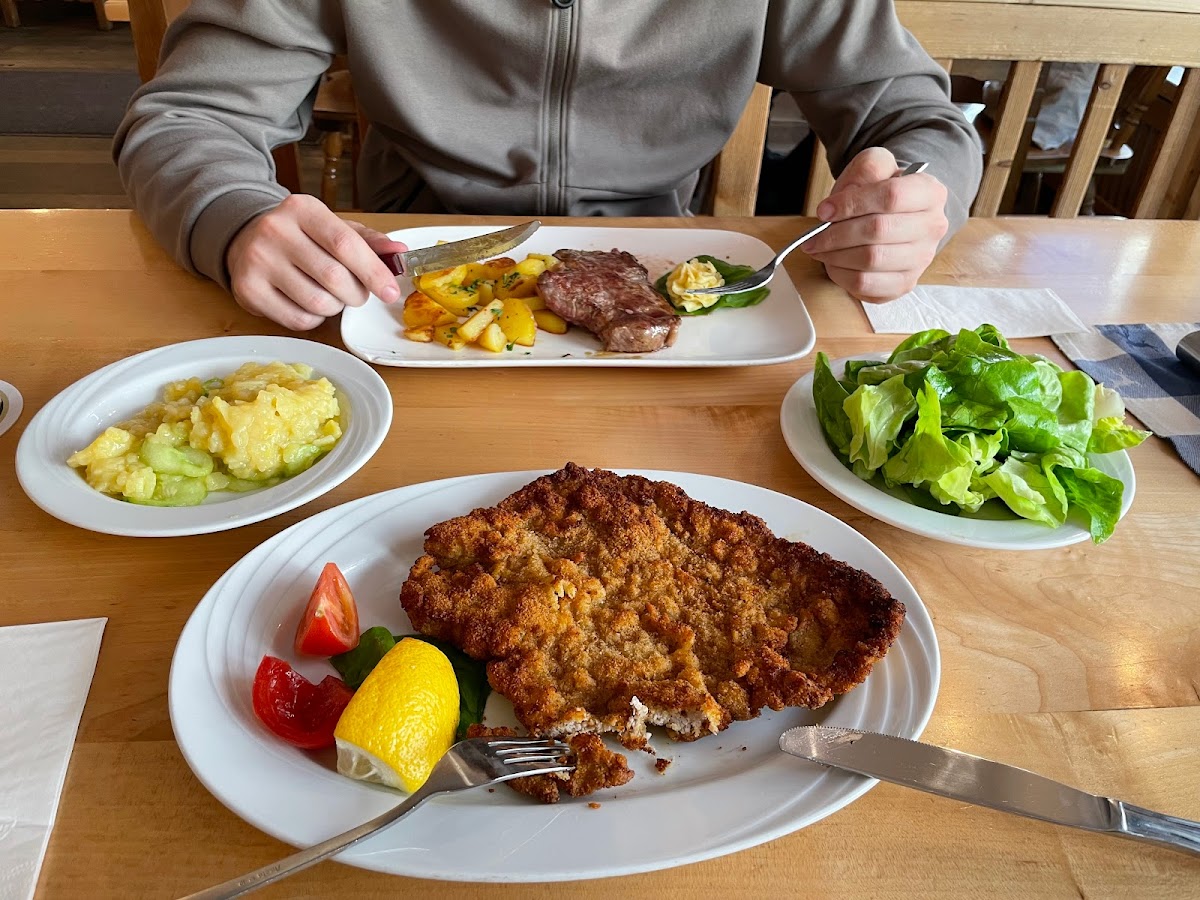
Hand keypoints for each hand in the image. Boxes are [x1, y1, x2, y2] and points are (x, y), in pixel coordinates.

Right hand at [226, 194, 406, 329]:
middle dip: (357, 294)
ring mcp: (257, 260)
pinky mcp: (247, 289)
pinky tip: (308, 303)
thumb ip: (368, 241)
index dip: (373, 272)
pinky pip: (298, 320)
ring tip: (330, 295)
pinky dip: (314, 319)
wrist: (246, 240)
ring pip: (318, 303)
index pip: (345, 244)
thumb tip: (399, 252)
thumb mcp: (332, 228)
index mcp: (302, 209)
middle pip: (334, 277)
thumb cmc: (300, 236)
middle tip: (357, 294)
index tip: (390, 291)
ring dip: (335, 308)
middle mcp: (275, 230)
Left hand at [802, 147, 948, 301]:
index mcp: (930, 192)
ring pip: (871, 260)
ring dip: (835, 255)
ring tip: (820, 249)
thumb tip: (836, 206)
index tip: (824, 210)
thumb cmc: (878, 193)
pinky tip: (833, 264)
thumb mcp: (873, 167)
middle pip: (878, 230)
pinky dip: (841, 275)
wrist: (893, 217)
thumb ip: (863, 171)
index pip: (891, 196)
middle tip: (814, 236)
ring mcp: (922, 258)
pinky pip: (866, 284)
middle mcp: (933, 227)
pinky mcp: (904, 283)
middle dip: (837, 234)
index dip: (851, 203)